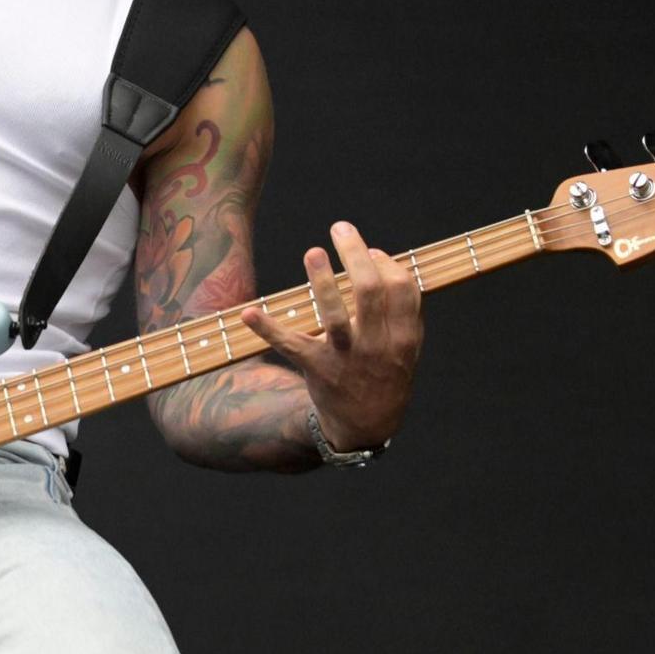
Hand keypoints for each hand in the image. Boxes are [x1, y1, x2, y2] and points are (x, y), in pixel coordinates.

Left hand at [240, 220, 422, 452]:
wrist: (366, 425)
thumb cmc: (384, 372)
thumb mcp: (406, 345)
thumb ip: (401, 307)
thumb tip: (379, 257)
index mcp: (403, 336)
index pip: (401, 288)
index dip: (385, 263)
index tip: (370, 251)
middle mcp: (377, 345)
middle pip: (370, 291)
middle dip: (355, 255)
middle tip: (340, 228)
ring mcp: (346, 357)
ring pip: (335, 315)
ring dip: (321, 282)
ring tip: (313, 252)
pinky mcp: (316, 368)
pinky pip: (290, 346)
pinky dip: (267, 329)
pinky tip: (248, 313)